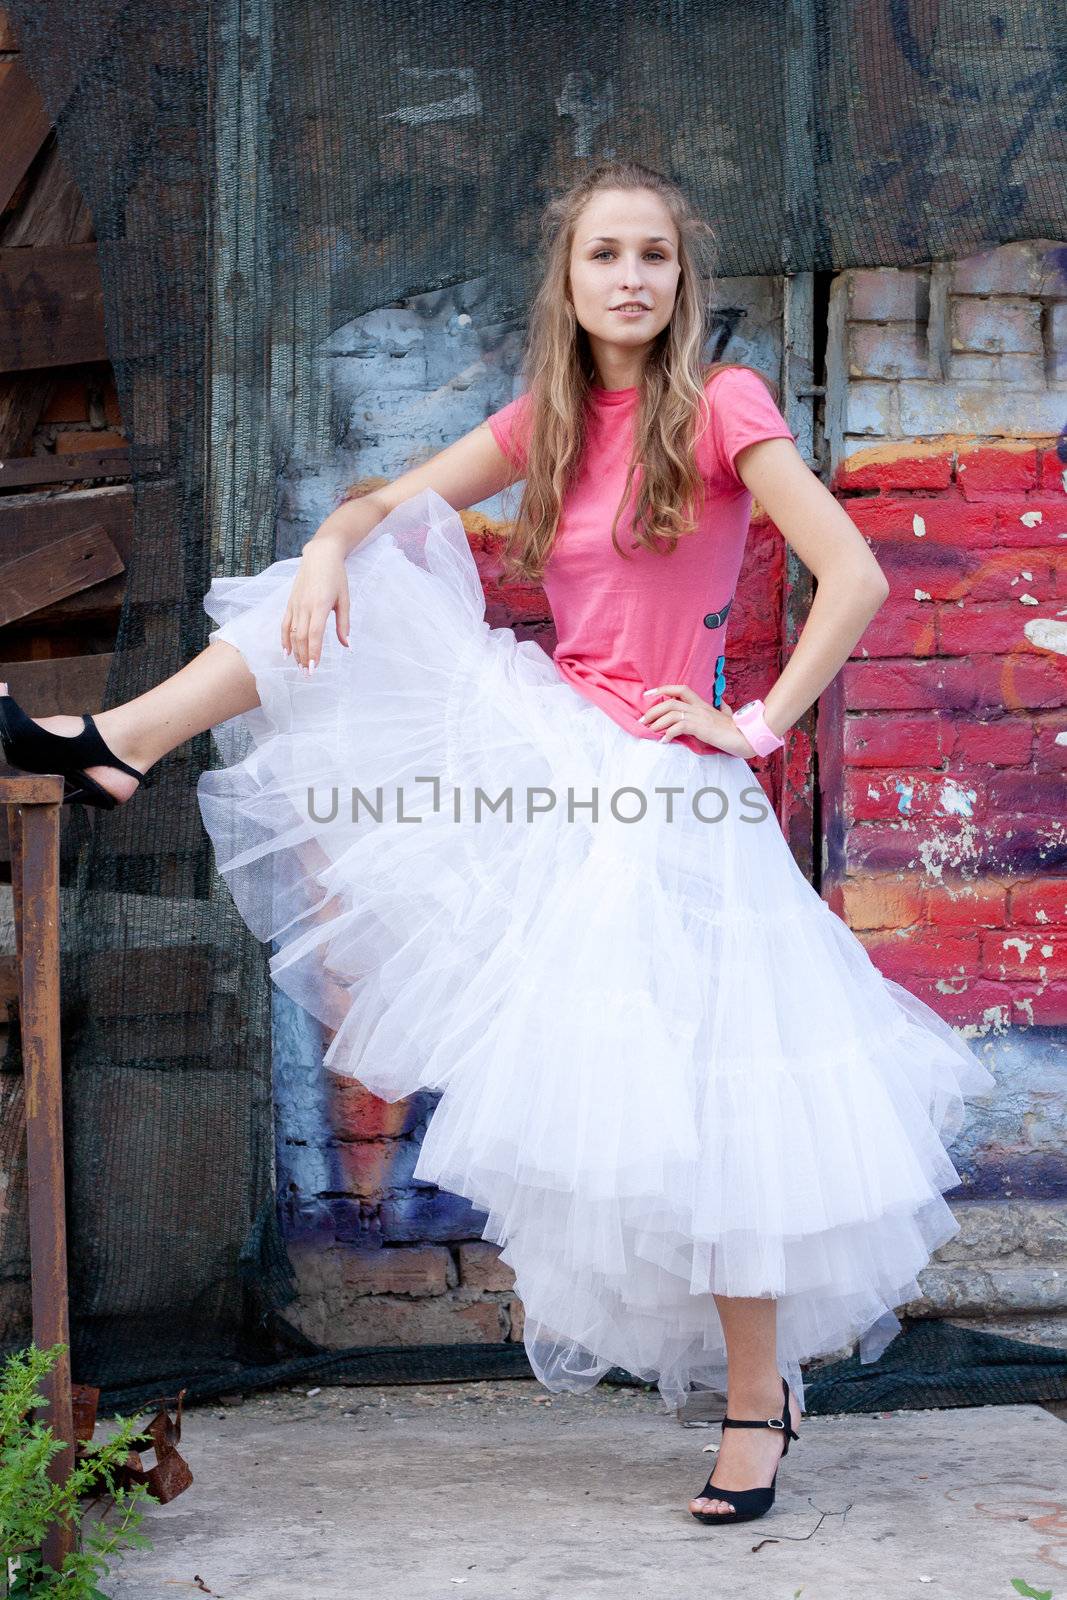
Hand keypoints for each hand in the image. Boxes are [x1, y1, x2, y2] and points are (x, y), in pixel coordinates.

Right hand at [281, 536, 350, 669]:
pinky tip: (286, 651)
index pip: (314, 634)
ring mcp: (295, 604)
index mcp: (320, 605)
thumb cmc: (336, 576)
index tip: (314, 668)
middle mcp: (305, 606)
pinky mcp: (290, 602)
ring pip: (291, 632)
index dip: (313, 653)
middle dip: (303, 657)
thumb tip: (347, 644)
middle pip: (300, 637)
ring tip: (298, 666)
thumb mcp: (344, 599)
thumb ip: (344, 623)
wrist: (320, 555)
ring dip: (294, 651)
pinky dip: (284, 638)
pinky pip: (285, 623)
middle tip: (307, 674)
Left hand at [638, 684, 757, 757]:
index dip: (663, 689)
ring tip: (649, 731)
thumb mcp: (727, 716)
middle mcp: (699, 707)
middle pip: (670, 701)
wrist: (746, 737)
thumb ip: (722, 709)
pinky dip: (668, 734)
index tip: (648, 694)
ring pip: (672, 713)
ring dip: (657, 722)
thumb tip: (722, 704)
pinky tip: (664, 741)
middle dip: (653, 710)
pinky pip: (679, 727)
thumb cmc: (737, 729)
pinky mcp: (701, 727)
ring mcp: (700, 716)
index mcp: (702, 704)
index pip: (680, 689)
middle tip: (642, 720)